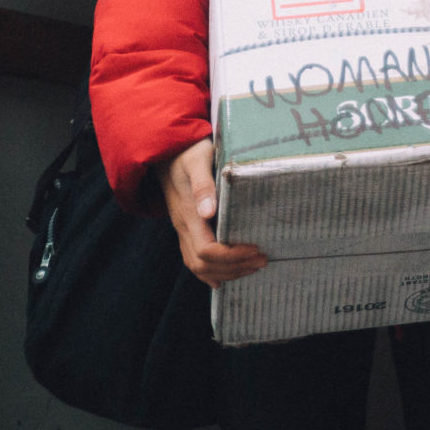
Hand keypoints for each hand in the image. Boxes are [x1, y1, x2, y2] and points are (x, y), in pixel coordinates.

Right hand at [161, 139, 266, 287]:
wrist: (167, 152)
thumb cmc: (188, 152)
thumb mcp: (198, 161)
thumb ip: (203, 185)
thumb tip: (208, 212)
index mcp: (188, 214)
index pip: (207, 250)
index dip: (231, 256)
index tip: (256, 249)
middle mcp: (184, 227)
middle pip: (203, 264)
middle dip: (234, 267)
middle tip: (263, 261)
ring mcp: (183, 229)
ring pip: (198, 266)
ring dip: (226, 271)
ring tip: (253, 267)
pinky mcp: (187, 228)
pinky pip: (193, 258)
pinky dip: (210, 272)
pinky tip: (225, 277)